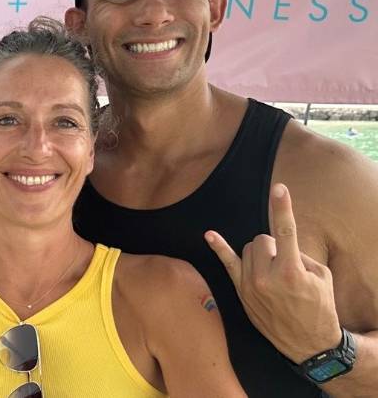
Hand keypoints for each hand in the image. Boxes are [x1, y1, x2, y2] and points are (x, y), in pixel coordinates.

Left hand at [205, 183, 341, 362]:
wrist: (308, 343)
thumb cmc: (319, 307)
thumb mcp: (321, 277)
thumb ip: (299, 254)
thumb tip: (281, 242)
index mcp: (291, 271)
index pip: (285, 231)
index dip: (282, 208)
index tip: (279, 188)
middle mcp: (266, 277)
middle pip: (262, 239)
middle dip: (274, 246)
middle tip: (286, 266)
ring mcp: (250, 285)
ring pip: (249, 249)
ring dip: (261, 254)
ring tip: (275, 274)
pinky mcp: (241, 291)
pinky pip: (227, 263)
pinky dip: (218, 248)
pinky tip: (209, 235)